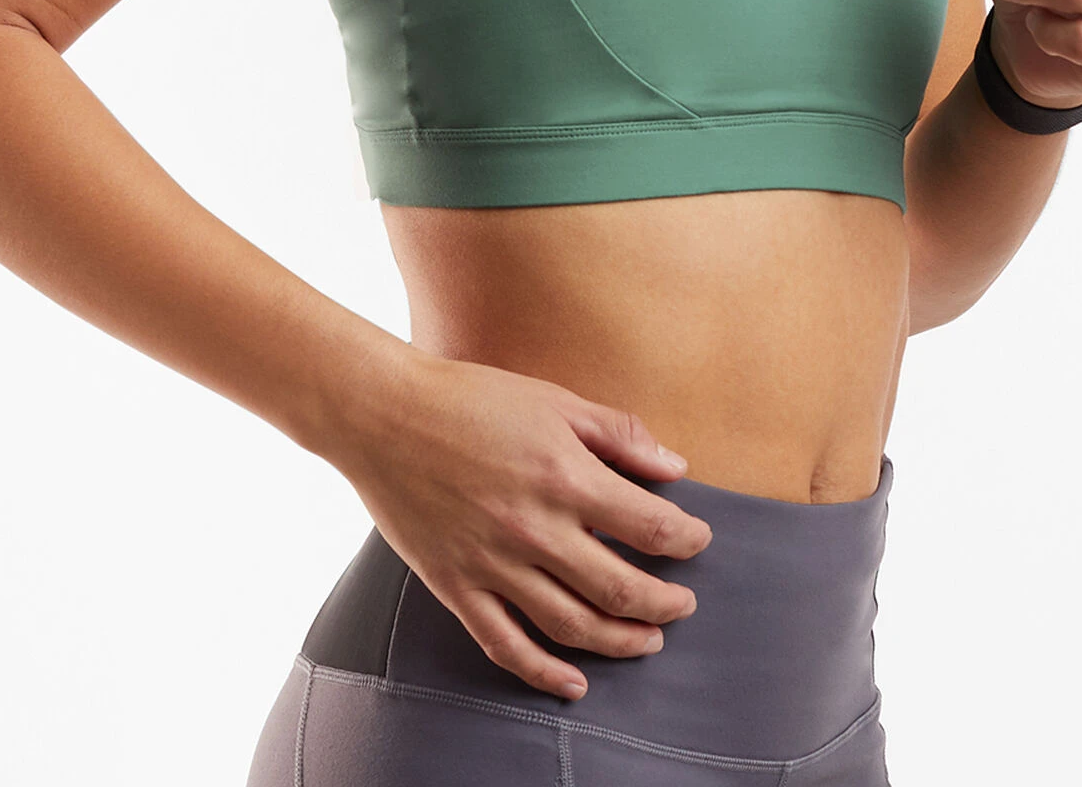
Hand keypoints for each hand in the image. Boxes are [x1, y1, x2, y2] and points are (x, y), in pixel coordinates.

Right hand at [333, 346, 712, 701]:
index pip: (648, 526)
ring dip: (619, 640)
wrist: (384, 416)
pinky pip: (507, 645)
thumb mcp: (555, 401)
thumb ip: (619, 435)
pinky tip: (573, 683)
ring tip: (647, 641)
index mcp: (565, 477)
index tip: (698, 542)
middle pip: (619, 587)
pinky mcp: (457, 586)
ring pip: (572, 625)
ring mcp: (494, 564)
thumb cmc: (472, 398)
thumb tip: (675, 468)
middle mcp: (535, 530)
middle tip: (683, 606)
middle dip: (663, 603)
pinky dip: (544, 674)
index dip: (684, 540)